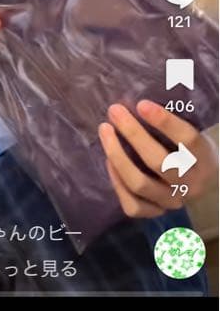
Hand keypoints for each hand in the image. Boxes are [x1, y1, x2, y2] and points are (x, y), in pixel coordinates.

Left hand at [98, 100, 218, 218]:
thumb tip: (142, 98)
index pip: (187, 140)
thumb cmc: (192, 147)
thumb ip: (174, 119)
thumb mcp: (194, 130)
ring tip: (105, 130)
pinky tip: (109, 160)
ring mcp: (173, 201)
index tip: (141, 104)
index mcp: (205, 158)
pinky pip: (132, 204)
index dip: (164, 122)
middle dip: (133, 134)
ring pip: (140, 183)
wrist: (205, 180)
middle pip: (158, 162)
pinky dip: (117, 182)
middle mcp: (191, 183)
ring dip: (117, 155)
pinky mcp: (157, 212)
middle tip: (115, 111)